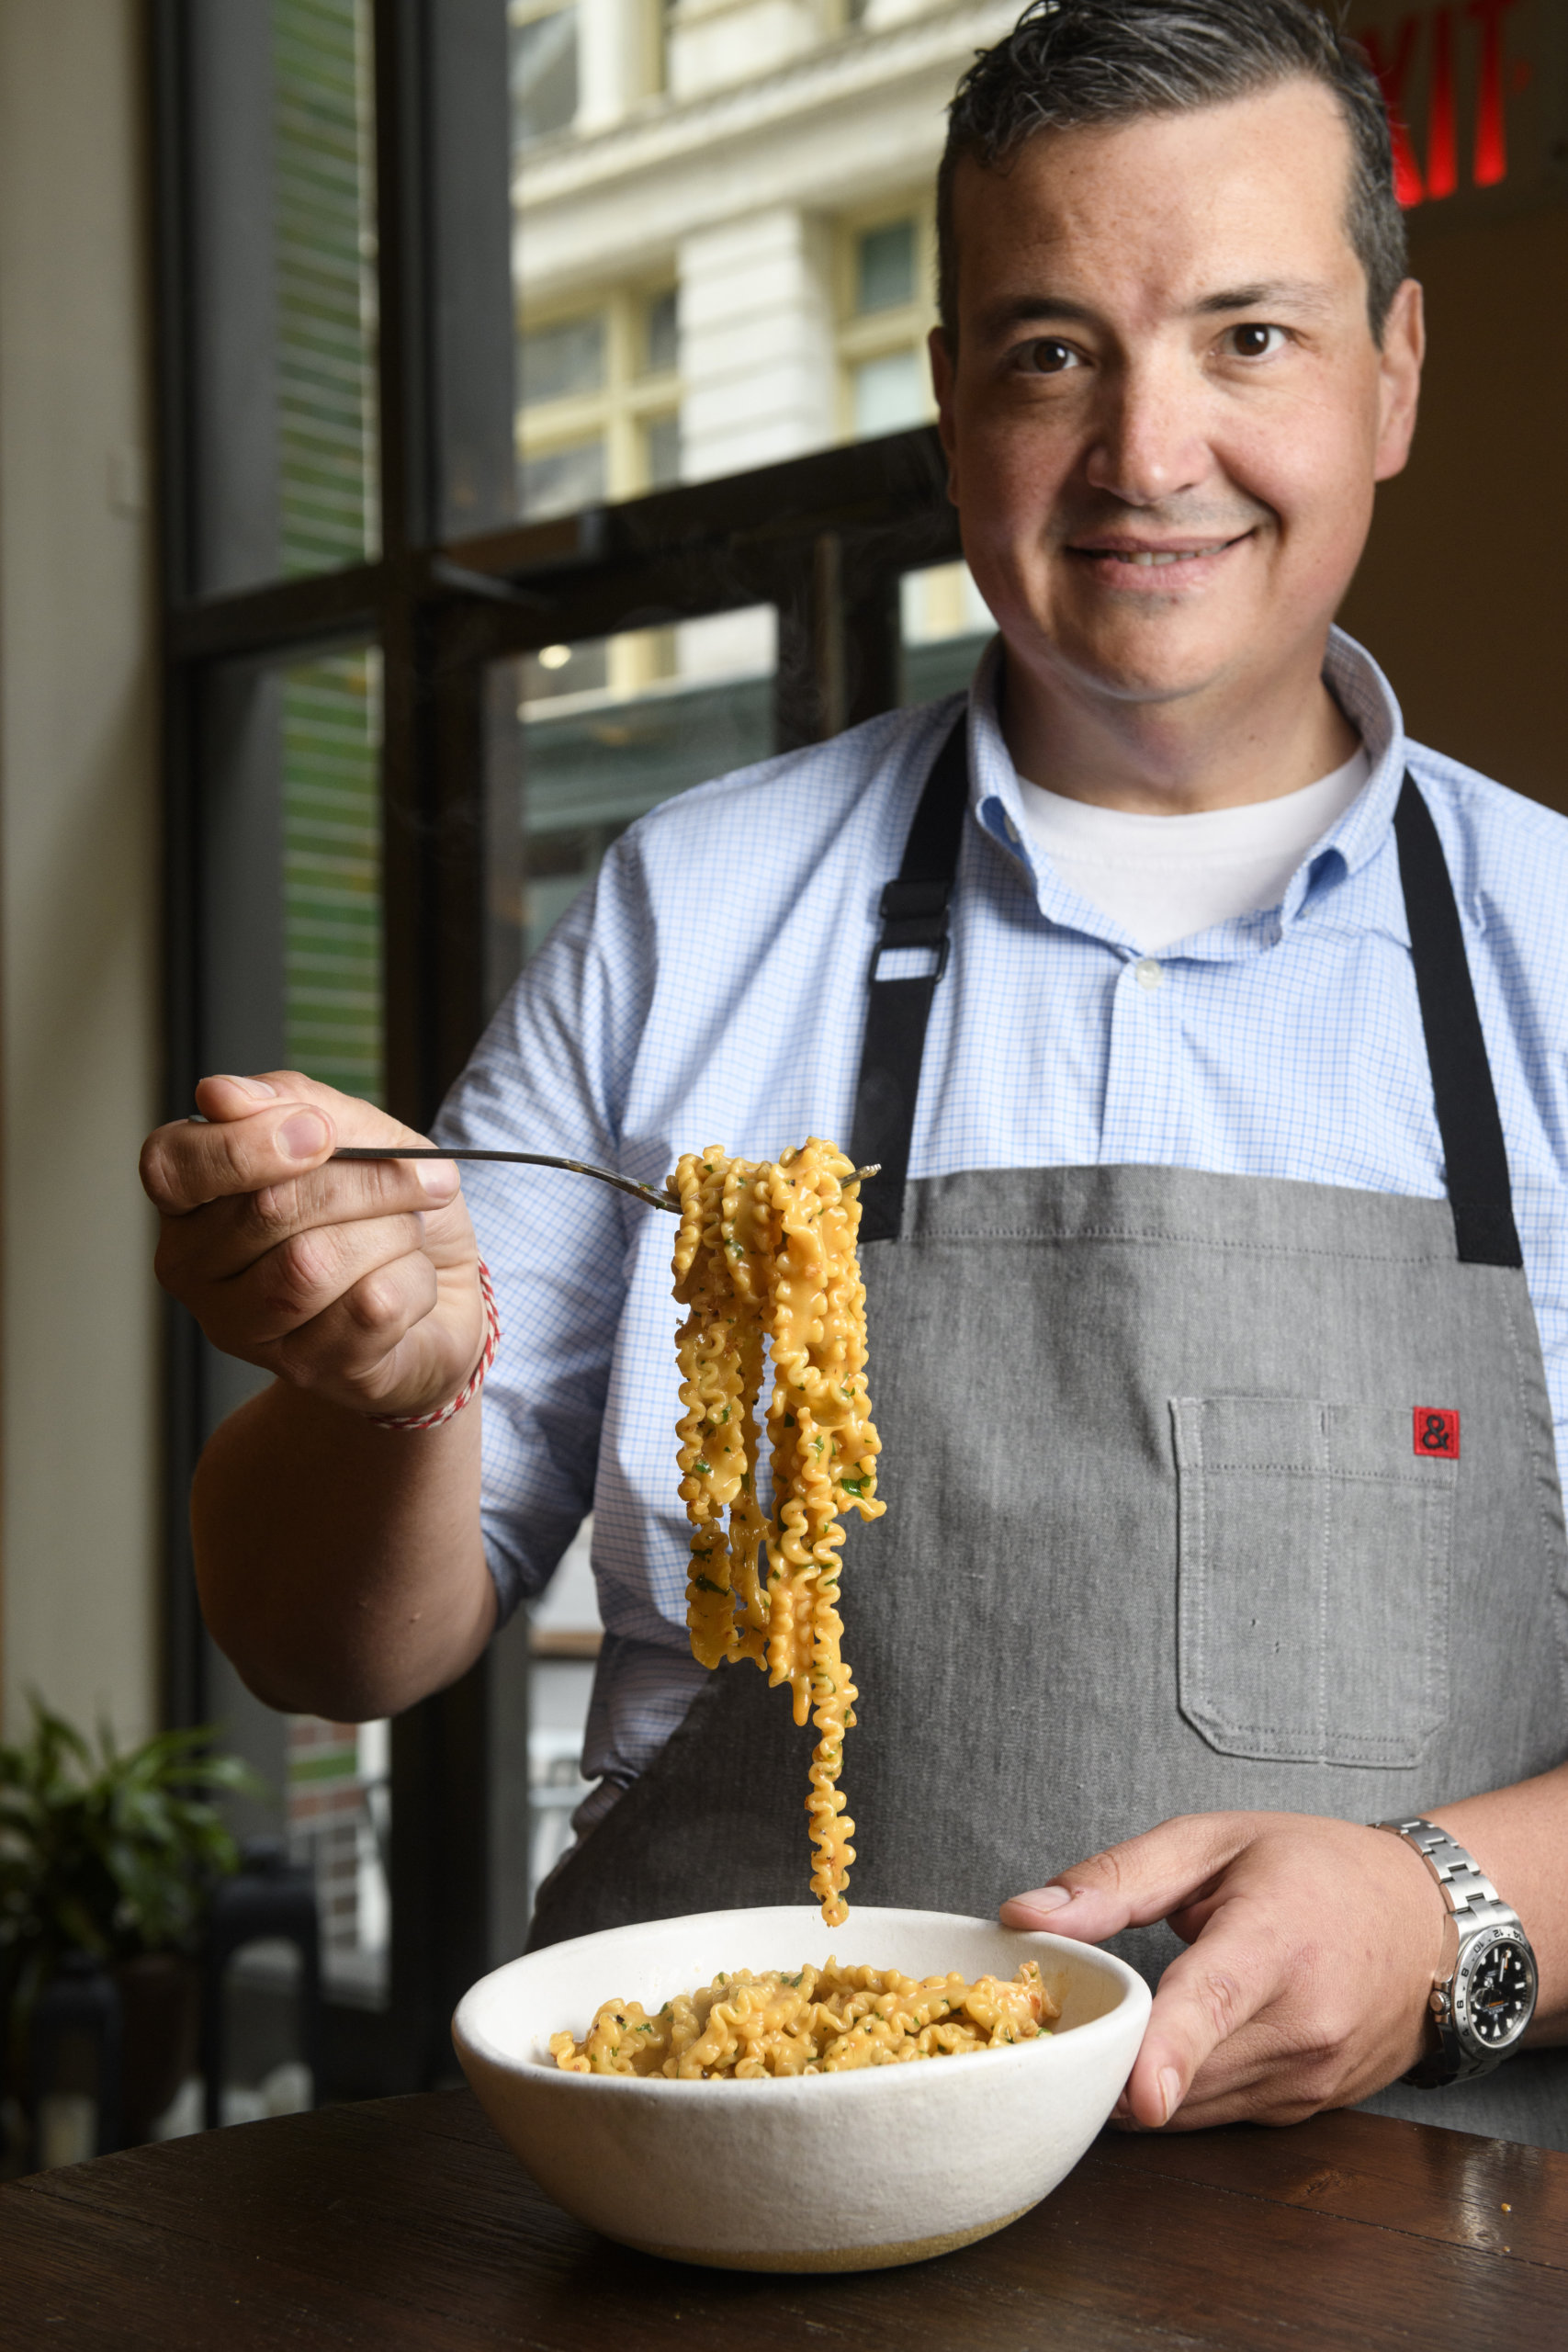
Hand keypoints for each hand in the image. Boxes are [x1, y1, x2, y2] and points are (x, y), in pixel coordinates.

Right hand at [141, 1072, 484, 1421]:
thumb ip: (295, 1103)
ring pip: (313, 1266)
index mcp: (190, 1197)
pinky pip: (369, 1308)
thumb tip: (220, 1094)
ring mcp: (241, 1328)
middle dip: (366, 1182)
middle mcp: (194, 1268)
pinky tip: (411, 1281)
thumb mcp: (360, 1134)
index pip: (173, 1165)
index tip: (321, 1132)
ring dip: (393, 1233)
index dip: (247, 1146)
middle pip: (267, 1209)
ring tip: (410, 1232)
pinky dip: (415, 1279)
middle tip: (427, 1177)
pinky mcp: (305, 1369)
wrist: (446, 1293)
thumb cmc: (384, 1209)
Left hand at [1000, 1811, 1446, 2128]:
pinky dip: (1181, 2091)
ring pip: (1192, 2107)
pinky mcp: (1307, 2110)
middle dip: (1113, 2059)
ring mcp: (1311, 2077)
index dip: (1170, 2050)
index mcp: (1276, 1939)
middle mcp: (1303, 2022)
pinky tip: (1174, 2046)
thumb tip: (1025, 1915)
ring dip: (1141, 2083)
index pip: (1215, 2001)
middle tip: (1066, 2020)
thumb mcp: (1211, 1841)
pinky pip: (1218, 2116)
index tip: (1139, 2093)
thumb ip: (1114, 1879)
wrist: (1428, 1923)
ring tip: (1120, 2026)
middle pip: (1184, 2069)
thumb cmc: (1317, 1869)